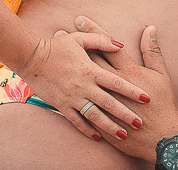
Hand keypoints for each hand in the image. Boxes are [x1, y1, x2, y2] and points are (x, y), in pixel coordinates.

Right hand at [15, 25, 150, 141]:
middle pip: (109, 103)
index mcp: (90, 70)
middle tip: (140, 123)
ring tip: (123, 134)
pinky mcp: (62, 106)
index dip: (132, 91)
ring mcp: (72, 98)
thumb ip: (102, 41)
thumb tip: (121, 44)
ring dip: (109, 126)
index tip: (146, 98)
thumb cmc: (57, 46)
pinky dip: (87, 130)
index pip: (116, 82)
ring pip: (94, 116)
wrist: (31, 58)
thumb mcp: (80, 39)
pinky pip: (76, 121)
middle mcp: (83, 86)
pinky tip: (98, 137)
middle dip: (125, 114)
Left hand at [71, 17, 177, 161]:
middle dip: (76, 45)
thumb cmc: (163, 104)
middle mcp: (112, 85)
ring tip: (56, 55)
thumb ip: (152, 50)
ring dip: (68, 67)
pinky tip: (57, 88)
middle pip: (91, 60)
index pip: (108, 46)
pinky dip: (69, 93)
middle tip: (62, 32)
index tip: (81, 19)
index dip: (95, 32)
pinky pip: (81, 106)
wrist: (161, 137)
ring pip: (82, 80)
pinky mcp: (101, 117)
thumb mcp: (161, 74)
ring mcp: (105, 102)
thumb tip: (151, 28)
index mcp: (128, 72)